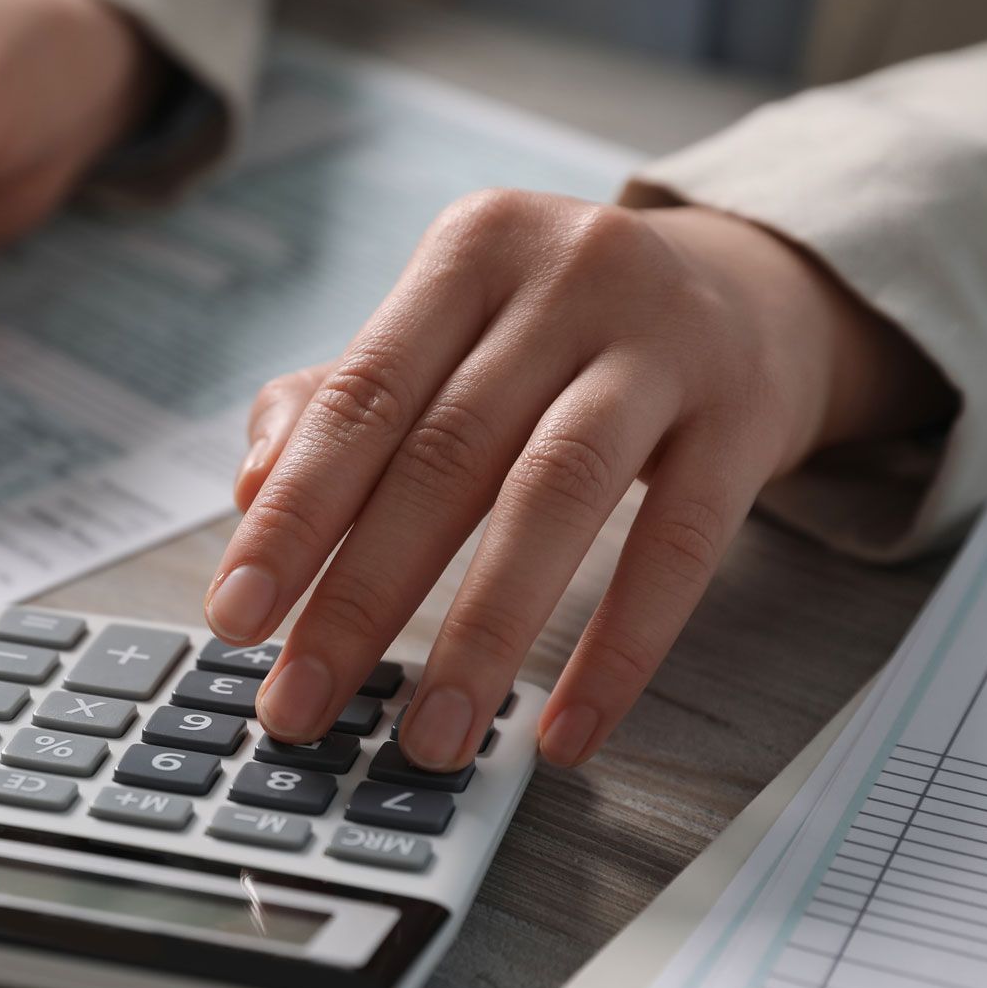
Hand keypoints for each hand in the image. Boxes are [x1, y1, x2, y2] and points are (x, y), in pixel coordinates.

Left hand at [209, 192, 953, 768]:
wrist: (753, 292)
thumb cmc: (558, 333)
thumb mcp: (451, 332)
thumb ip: (339, 404)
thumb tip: (247, 491)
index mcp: (473, 249)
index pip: (362, 396)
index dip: (292, 517)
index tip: (234, 620)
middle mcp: (569, 276)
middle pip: (446, 454)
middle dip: (360, 597)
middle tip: (301, 703)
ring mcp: (666, 341)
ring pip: (555, 498)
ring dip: (481, 633)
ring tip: (430, 738)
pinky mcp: (744, 417)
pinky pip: (677, 549)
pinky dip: (619, 651)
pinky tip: (566, 731)